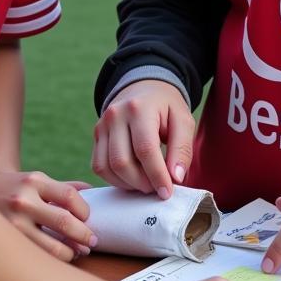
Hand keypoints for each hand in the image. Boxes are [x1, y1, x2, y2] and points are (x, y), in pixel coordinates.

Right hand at [0, 171, 94, 262]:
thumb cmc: (8, 189)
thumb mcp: (32, 181)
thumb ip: (61, 187)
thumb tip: (90, 190)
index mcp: (34, 181)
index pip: (70, 196)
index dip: (85, 211)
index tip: (88, 220)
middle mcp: (23, 200)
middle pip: (64, 222)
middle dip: (83, 236)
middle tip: (92, 243)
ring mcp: (12, 223)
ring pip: (51, 248)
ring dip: (70, 253)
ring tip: (76, 253)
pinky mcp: (5, 242)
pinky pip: (35, 256)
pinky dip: (50, 260)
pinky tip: (57, 260)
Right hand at [92, 80, 194, 198]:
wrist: (145, 88)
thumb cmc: (167, 107)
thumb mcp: (183, 121)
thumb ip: (182, 148)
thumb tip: (175, 178)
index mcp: (139, 108)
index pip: (145, 149)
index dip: (157, 175)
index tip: (167, 192)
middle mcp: (115, 115)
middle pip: (122, 162)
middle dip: (142, 183)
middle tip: (157, 188)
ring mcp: (102, 125)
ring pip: (107, 167)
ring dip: (128, 184)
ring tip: (147, 183)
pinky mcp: (96, 135)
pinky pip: (99, 166)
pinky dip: (115, 179)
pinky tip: (132, 178)